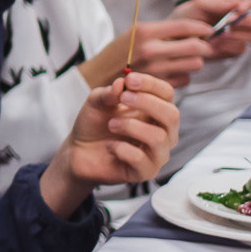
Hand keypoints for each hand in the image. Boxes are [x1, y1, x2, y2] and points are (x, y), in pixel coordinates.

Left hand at [56, 72, 178, 190]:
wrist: (78, 152)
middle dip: (147, 103)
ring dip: (131, 126)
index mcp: (156, 112)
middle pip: (172, 115)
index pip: (167, 94)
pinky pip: (140, 158)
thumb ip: (109, 92)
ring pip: (159, 138)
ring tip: (111, 125)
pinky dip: (121, 148)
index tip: (130, 79)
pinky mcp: (145, 172)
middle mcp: (163, 133)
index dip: (151, 84)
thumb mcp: (96, 102)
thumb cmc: (95, 125)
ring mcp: (156, 154)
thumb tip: (121, 83)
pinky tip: (109, 146)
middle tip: (123, 98)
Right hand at [122, 18, 218, 87]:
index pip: (184, 26)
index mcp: (145, 31)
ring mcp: (155, 70)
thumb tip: (193, 29)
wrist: (100, 76)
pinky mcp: (158, 86)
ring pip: (195, 64)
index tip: (208, 29)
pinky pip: (185, 79)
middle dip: (204, 45)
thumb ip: (162, 31)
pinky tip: (175, 71)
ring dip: (195, 60)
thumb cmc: (120, 52)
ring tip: (188, 58)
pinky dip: (184, 75)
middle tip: (204, 45)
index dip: (202, 27)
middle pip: (195, 47)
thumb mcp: (135, 32)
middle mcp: (151, 50)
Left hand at [171, 0, 250, 57]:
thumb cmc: (184, 18)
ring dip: (241, 34)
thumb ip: (218, 2)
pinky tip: (214, 43)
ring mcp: (240, 36)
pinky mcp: (233, 50)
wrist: (171, 40)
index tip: (240, 8)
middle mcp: (242, 19)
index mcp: (235, 3)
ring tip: (221, 32)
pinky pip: (241, 48)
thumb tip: (238, 2)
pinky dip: (229, 45)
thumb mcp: (197, 5)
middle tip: (234, 21)